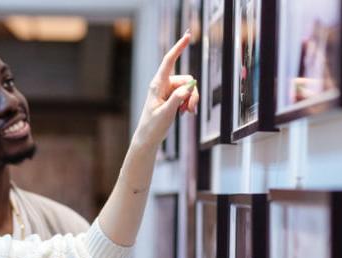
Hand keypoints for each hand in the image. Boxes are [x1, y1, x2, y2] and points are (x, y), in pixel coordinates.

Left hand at [133, 31, 199, 147]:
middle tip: (191, 109)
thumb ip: (177, 99)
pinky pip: (187, 95)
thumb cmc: (153, 126)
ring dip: (191, 100)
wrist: (148, 137)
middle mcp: (163, 84)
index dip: (178, 47)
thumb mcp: (165, 113)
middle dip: (193, 94)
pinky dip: (189, 103)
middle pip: (187, 79)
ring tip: (187, 113)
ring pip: (189, 88)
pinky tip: (185, 113)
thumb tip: (189, 86)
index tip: (188, 36)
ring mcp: (168, 91)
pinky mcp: (172, 97)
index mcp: (157, 84)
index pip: (169, 61)